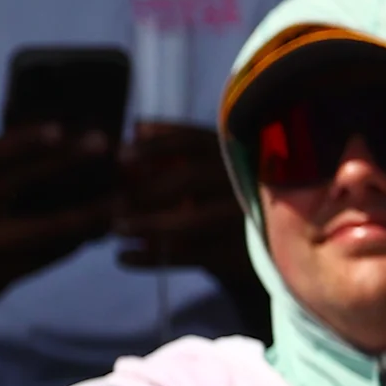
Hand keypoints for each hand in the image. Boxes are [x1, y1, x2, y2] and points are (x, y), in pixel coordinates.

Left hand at [115, 122, 241, 271]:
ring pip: (191, 220)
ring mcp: (242, 216)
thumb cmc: (224, 194)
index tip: (122, 153)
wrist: (274, 240)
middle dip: (146, 189)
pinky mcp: (237, 252)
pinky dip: (151, 258)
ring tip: (115, 229)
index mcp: (231, 152)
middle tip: (111, 200)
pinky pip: (188, 256)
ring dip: (147, 224)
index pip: (193, 140)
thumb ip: (176, 150)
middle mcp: (242, 179)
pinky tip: (122, 257)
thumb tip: (136, 127)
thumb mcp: (209, 166)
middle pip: (190, 177)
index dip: (156, 145)